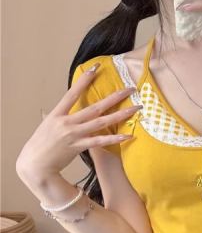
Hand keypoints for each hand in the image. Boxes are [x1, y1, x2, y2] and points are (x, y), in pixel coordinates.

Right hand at [16, 65, 141, 181]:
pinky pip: (100, 141)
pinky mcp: (79, 147)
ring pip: (101, 122)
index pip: (72, 93)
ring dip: (121, 115)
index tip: (95, 67)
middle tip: (130, 88)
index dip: (84, 80)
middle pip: (95, 107)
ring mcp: (74, 134)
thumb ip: (50, 118)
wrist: (34, 165)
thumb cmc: (39, 145)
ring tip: (136, 108)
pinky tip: (128, 135)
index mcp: (57, 114)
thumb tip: (47, 112)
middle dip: (114, 97)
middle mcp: (67, 122)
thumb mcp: (44, 127)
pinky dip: (114, 138)